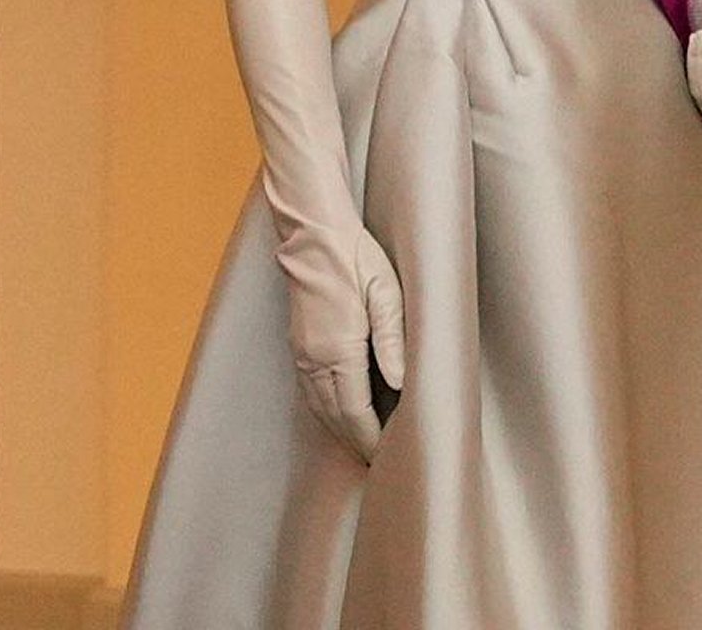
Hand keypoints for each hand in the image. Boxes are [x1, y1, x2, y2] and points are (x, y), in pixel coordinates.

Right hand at [289, 225, 405, 463]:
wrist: (313, 235)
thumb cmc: (355, 258)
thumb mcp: (386, 293)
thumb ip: (393, 340)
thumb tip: (402, 385)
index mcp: (338, 351)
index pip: (355, 413)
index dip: (372, 440)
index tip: (388, 459)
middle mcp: (315, 359)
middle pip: (335, 419)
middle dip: (357, 444)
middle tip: (380, 465)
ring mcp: (302, 353)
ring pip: (319, 409)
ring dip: (341, 432)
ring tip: (364, 448)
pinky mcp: (298, 345)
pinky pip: (311, 392)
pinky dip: (327, 412)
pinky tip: (341, 415)